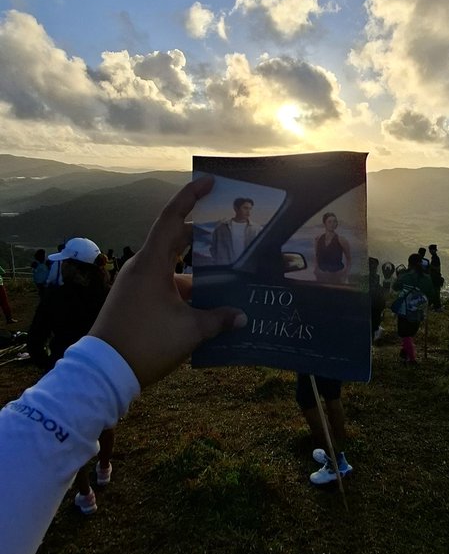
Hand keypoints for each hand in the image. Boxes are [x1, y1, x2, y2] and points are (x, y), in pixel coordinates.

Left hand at [90, 176, 245, 386]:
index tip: (209, 181)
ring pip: (173, 270)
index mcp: (151, 264)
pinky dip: (187, 294)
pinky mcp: (135, 303)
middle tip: (231, 232)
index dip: (191, 197)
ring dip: (199, 275)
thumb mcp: (189, 331)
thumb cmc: (145, 343)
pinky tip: (209, 311)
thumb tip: (241, 316)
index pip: (172, 218)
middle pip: (176, 242)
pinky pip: (165, 289)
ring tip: (230, 282)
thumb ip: (218, 319)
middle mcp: (142, 269)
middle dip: (203, 238)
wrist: (104, 372)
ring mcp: (136, 286)